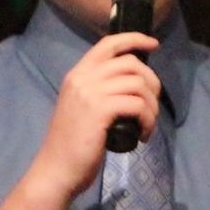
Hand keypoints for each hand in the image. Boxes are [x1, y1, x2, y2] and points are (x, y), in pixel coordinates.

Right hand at [28, 32, 160, 200]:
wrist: (56, 170)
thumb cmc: (71, 146)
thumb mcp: (82, 109)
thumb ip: (99, 92)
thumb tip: (132, 85)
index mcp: (77, 75)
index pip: (108, 44)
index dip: (134, 39)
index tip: (153, 45)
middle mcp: (82, 78)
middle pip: (130, 63)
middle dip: (151, 82)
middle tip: (152, 106)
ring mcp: (90, 93)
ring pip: (138, 84)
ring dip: (152, 106)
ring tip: (147, 125)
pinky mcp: (100, 111)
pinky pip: (137, 105)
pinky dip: (148, 120)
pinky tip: (143, 134)